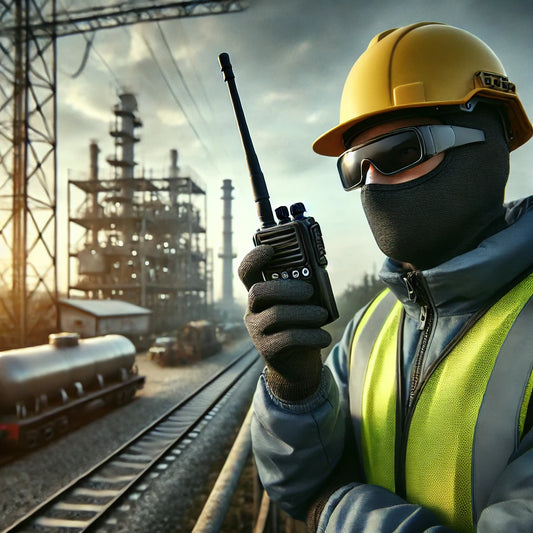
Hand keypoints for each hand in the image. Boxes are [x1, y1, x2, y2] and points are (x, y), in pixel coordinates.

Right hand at [238, 245, 331, 400]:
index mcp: (260, 294)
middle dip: (285, 288)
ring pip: (276, 314)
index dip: (254, 258)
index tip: (270, 249)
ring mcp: (257, 331)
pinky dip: (311, 336)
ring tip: (322, 315)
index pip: (246, 272)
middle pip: (258, 291)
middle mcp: (253, 310)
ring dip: (304, 313)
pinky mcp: (267, 350)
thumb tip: (317, 275)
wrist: (297, 367)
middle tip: (309, 291)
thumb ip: (303, 289)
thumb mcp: (301, 305)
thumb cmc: (301, 326)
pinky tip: (324, 337)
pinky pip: (288, 339)